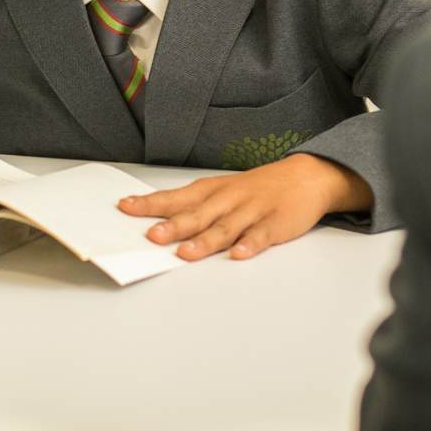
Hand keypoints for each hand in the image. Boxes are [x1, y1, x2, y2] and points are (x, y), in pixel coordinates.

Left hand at [117, 154, 371, 260]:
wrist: (305, 176)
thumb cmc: (255, 188)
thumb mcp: (222, 190)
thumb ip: (194, 207)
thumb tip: (156, 222)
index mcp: (212, 190)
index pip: (177, 197)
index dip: (151, 203)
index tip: (125, 207)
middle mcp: (228, 199)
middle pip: (198, 214)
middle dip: (174, 225)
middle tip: (151, 236)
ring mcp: (253, 211)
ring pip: (226, 227)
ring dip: (205, 241)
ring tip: (185, 253)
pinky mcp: (276, 223)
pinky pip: (262, 235)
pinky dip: (250, 244)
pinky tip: (239, 255)